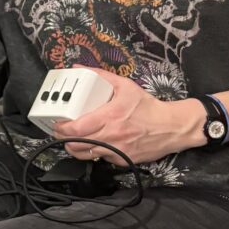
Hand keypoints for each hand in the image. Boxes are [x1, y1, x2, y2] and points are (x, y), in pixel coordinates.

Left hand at [52, 67, 204, 164]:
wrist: (172, 127)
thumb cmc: (147, 106)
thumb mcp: (125, 86)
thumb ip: (100, 76)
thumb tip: (77, 68)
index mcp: (110, 117)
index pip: (76, 129)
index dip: (61, 128)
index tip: (56, 124)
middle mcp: (111, 136)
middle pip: (76, 144)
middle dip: (62, 138)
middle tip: (59, 131)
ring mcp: (116, 150)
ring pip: (85, 154)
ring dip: (73, 148)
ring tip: (70, 140)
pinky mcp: (122, 160)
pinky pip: (100, 158)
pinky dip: (93, 152)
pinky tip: (92, 144)